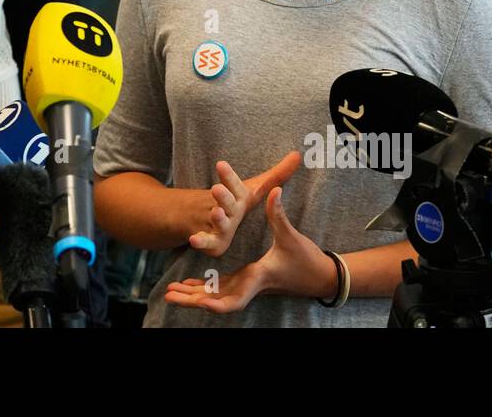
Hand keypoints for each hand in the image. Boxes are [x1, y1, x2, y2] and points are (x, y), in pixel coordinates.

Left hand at [166, 182, 335, 313]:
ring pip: (217, 296)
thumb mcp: (291, 236)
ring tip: (170, 291)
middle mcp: (251, 284)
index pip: (236, 297)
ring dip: (195, 296)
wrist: (322, 277)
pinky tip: (190, 287)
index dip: (217, 301)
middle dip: (194, 300)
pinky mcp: (250, 282)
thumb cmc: (307, 259)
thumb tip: (274, 189)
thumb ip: (278, 214)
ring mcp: (250, 285)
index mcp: (259, 276)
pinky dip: (206, 290)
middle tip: (169, 295)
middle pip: (218, 300)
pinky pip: (223, 289)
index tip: (200, 303)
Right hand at [188, 152, 300, 257]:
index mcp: (236, 194)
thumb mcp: (255, 188)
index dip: (228, 175)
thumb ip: (277, 174)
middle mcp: (224, 206)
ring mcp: (215, 223)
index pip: (232, 183)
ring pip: (216, 221)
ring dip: (216, 218)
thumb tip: (298, 154)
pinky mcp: (211, 242)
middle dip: (222, 196)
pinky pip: (205, 241)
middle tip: (217, 189)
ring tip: (216, 212)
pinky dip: (200, 241)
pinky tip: (194, 240)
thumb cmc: (234, 200)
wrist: (196, 213)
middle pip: (225, 201)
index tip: (220, 164)